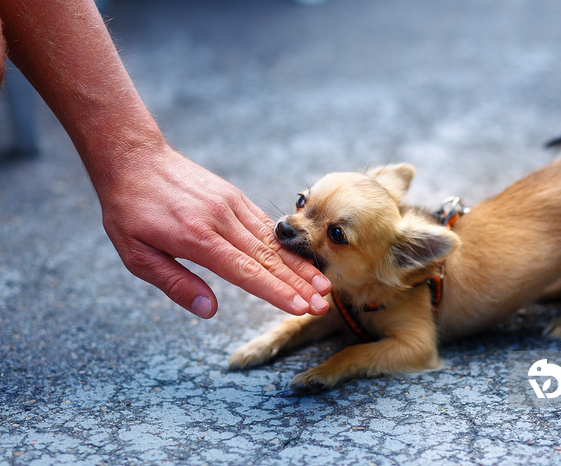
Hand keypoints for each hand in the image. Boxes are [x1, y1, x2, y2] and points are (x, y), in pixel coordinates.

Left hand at [95, 144, 330, 317]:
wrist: (135, 158)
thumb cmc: (129, 210)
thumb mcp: (136, 254)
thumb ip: (174, 283)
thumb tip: (209, 310)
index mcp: (196, 238)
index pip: (245, 271)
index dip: (275, 292)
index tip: (300, 307)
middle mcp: (220, 219)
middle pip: (268, 258)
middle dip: (298, 284)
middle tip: (322, 305)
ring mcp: (230, 204)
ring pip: (272, 241)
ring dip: (299, 266)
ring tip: (322, 285)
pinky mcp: (233, 196)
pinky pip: (264, 224)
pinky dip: (284, 245)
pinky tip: (299, 260)